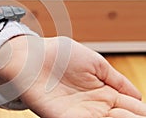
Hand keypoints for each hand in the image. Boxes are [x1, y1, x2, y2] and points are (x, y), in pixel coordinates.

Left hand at [0, 36, 145, 117]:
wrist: (33, 57)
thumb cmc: (61, 56)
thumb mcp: (96, 64)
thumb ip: (118, 80)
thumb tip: (139, 96)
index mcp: (104, 92)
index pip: (131, 106)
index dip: (139, 109)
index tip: (141, 108)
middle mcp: (95, 106)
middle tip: (135, 115)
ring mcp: (80, 114)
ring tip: (126, 115)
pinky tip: (111, 117)